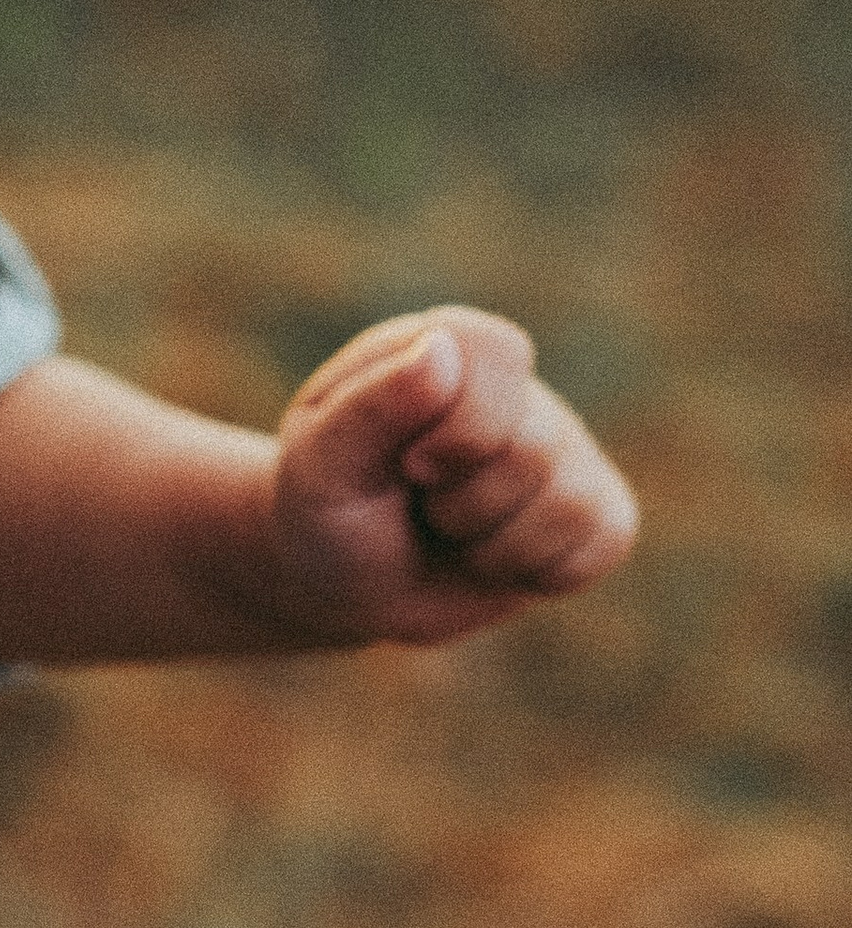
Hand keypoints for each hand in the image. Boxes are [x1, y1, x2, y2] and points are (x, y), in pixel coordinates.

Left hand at [265, 307, 637, 647]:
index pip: (498, 356)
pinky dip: (539, 572)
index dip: (462, 427)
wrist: (345, 582)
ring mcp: (563, 446)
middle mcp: (516, 388)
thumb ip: (372, 404)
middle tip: (421, 505)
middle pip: (536, 447)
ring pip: (573, 502)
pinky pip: (607, 539)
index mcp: (447, 345)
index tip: (410, 467)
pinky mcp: (594, 507)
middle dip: (463, 503)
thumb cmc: (326, 509)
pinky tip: (491, 559)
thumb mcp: (321, 464)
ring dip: (493, 546)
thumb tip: (443, 346)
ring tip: (450, 530)